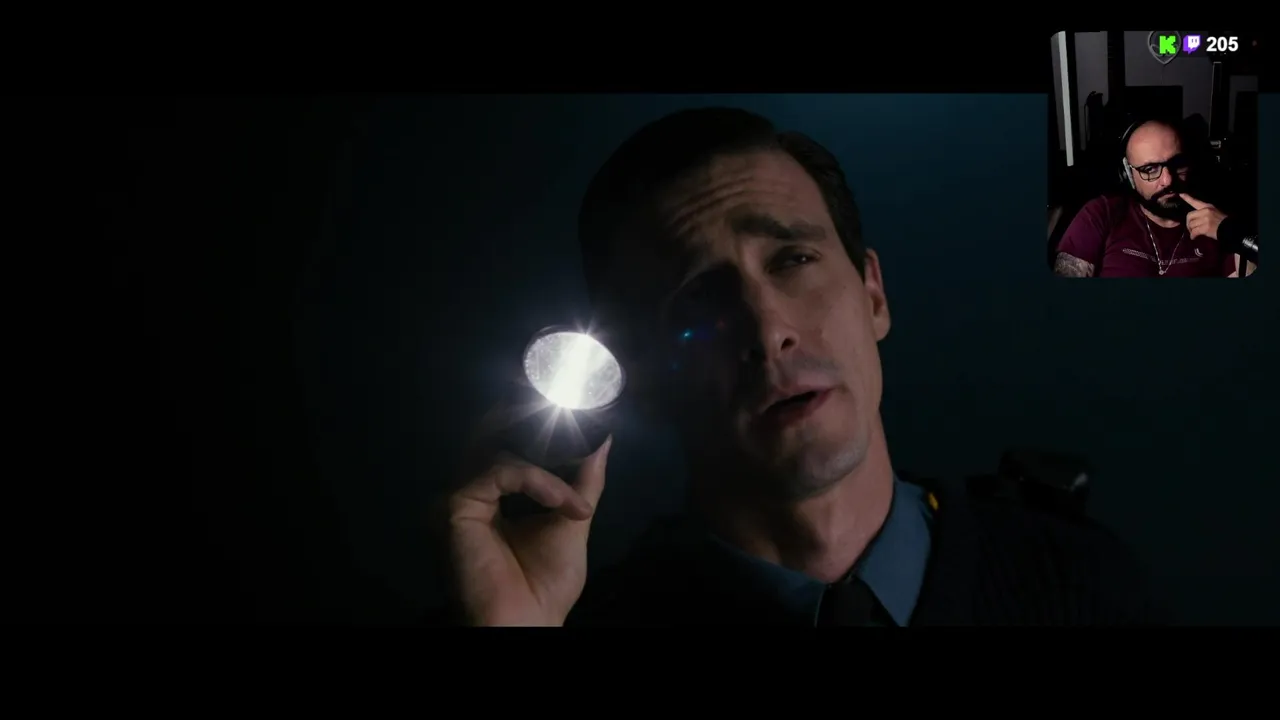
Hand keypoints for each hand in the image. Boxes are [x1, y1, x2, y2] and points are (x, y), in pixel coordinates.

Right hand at [443, 434, 611, 625]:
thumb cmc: (546, 585)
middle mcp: (469, 491)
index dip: (537, 426)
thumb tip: (603, 439)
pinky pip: (500, 472)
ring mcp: (459, 497)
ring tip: (577, 502)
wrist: (529, 623)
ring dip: (548, 471)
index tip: (580, 422)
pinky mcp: (454, 506)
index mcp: (491, 495)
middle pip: (493, 433)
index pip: (506, 441)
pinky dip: (538, 482)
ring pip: (501, 450)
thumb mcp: (573, 520)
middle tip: (576, 430)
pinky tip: (563, 502)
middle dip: (536, 429)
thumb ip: (584, 479)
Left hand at [1180, 193, 1227, 240]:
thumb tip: (1194, 219)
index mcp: (1208, 206)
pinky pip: (1194, 232)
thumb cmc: (1222, 221)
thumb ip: (1204, 213)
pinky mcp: (1205, 228)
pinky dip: (1193, 235)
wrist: (1231, 229)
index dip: (1188, 198)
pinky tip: (1194, 237)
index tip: (1181, 194)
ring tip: (1194, 233)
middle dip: (1188, 223)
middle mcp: (1206, 211)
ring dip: (1191, 230)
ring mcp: (1205, 219)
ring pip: (1191, 225)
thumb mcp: (1214, 212)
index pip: (1196, 202)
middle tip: (1190, 228)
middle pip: (1189, 216)